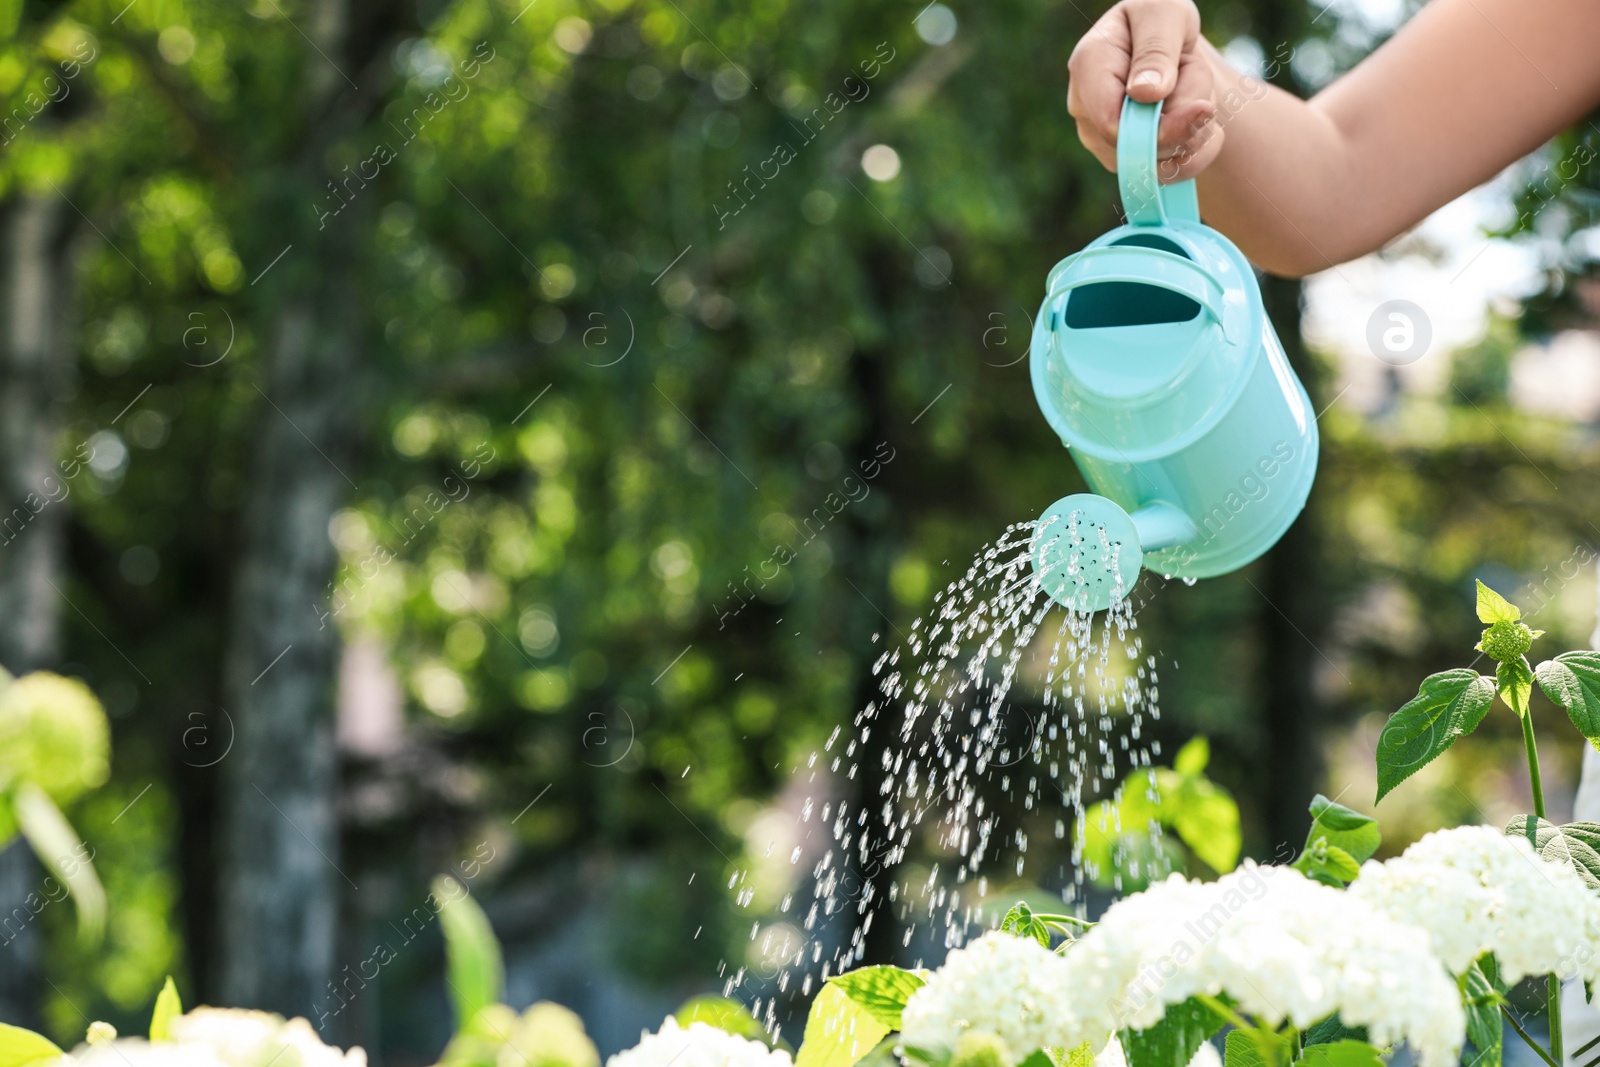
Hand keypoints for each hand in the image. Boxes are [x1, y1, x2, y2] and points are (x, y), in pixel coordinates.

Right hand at [1066, 0, 1225, 181]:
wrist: (1168, 42)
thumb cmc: (1162, 19)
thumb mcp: (1165, 14)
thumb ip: (1156, 50)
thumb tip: (1145, 94)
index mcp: (1088, 67)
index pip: (1112, 123)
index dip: (1160, 128)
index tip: (1204, 109)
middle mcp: (1086, 109)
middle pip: (1138, 149)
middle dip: (1185, 124)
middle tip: (1204, 90)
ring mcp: (1101, 138)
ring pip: (1158, 163)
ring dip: (1194, 133)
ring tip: (1197, 95)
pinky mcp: (1123, 157)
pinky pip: (1169, 172)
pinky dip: (1195, 149)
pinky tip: (1198, 121)